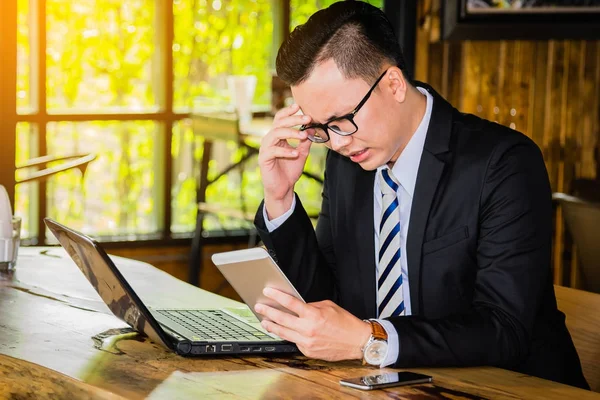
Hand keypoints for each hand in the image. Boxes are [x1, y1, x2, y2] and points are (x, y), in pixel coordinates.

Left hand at [254, 288, 371, 361]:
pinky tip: (282, 331)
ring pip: (283, 333)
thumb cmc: (345, 323)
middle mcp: (308, 329)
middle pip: (281, 318)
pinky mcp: (308, 351)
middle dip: (268, 311)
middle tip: (259, 307)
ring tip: (264, 321)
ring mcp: (307, 342)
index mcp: (313, 315)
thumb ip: (311, 306)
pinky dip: (287, 336)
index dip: (276, 296)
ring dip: (272, 326)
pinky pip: (294, 342)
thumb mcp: (328, 306)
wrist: (356, 341)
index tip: (267, 291)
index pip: (290, 303)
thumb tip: (298, 306)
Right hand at [258, 104, 311, 218]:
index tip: (299, 106)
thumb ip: (305, 141)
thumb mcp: (302, 153)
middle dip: (294, 119)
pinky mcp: (264, 159)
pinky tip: (295, 153)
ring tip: (303, 136)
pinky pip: (273, 151)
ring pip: (275, 133)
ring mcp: (265, 149)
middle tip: (307, 118)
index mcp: (278, 136)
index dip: (288, 111)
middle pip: (279, 123)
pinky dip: (285, 151)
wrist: (283, 189)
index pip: (280, 118)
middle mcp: (270, 140)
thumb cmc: (290, 170)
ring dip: (290, 133)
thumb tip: (312, 128)